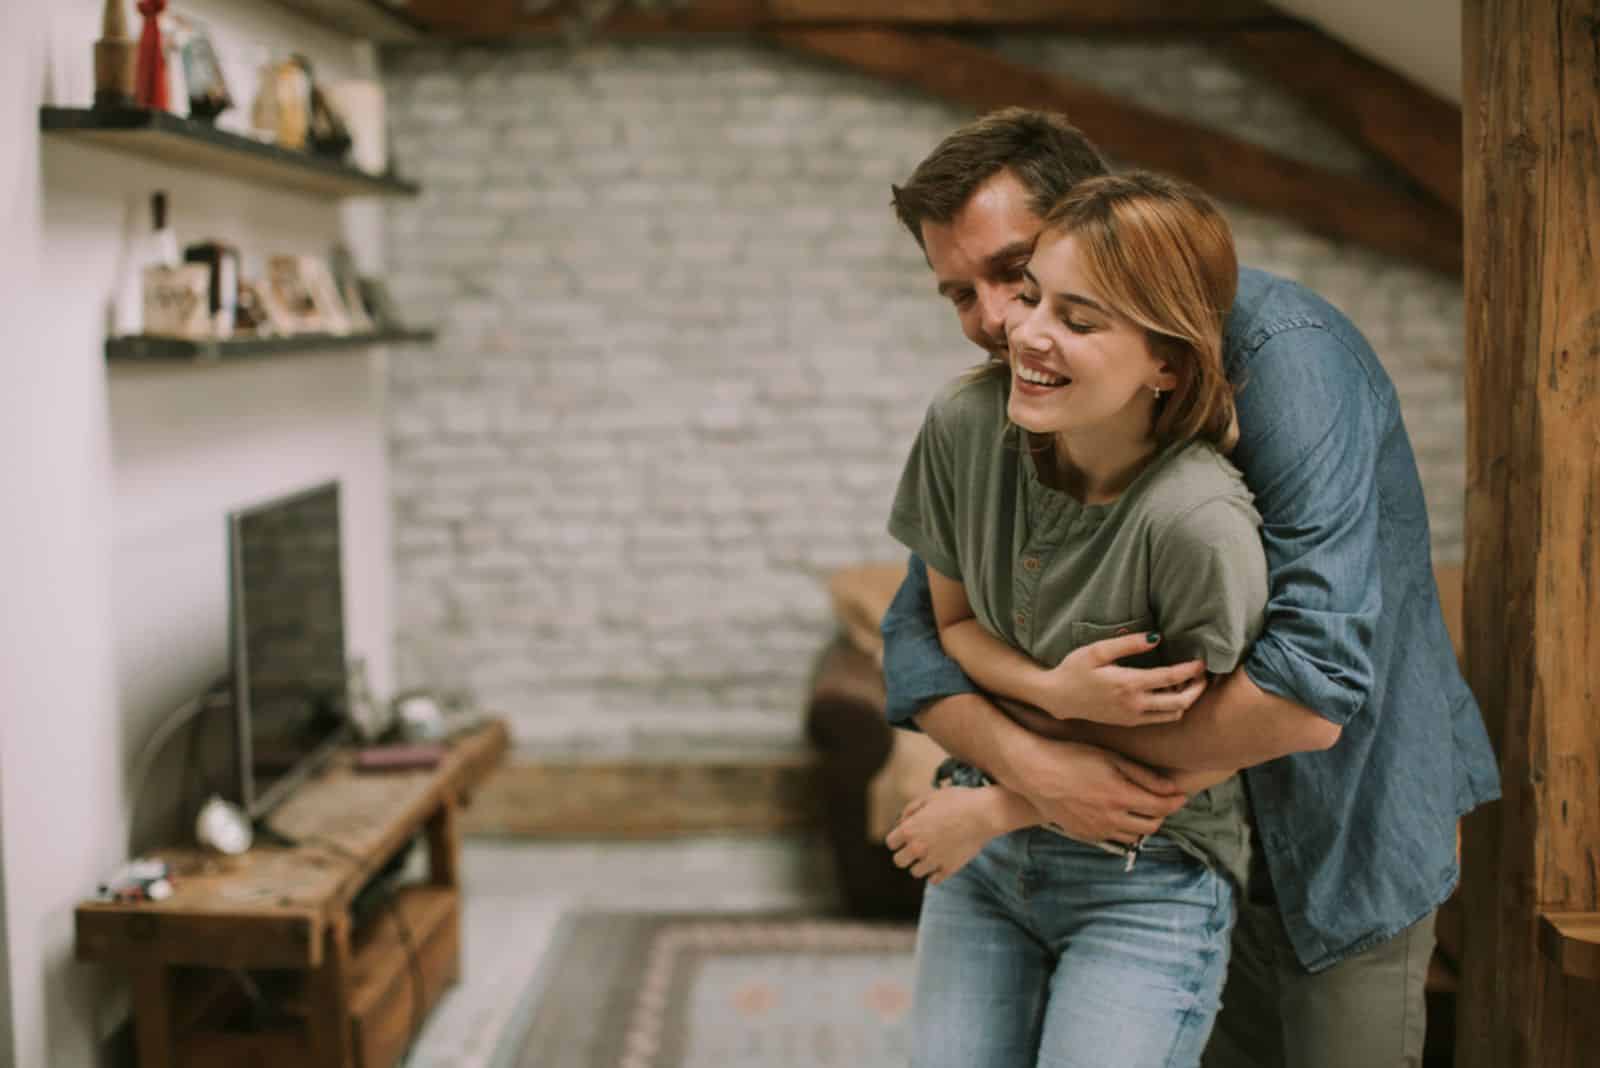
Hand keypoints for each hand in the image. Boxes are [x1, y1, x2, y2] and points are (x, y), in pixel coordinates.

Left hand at [885, 786, 1007, 886]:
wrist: (984, 813)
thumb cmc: (957, 800)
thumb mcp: (929, 797)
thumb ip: (911, 810)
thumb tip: (901, 823)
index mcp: (910, 829)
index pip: (891, 843)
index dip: (898, 838)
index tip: (906, 835)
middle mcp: (918, 848)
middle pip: (899, 861)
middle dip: (905, 854)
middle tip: (916, 847)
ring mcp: (933, 860)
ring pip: (915, 872)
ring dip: (920, 864)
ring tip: (931, 854)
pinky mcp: (949, 869)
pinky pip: (933, 880)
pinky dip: (935, 873)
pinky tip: (941, 862)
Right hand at [1012, 739, 1187, 845]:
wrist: (1034, 772)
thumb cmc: (1072, 756)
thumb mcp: (1110, 758)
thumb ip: (1143, 775)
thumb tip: (1172, 788)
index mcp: (1121, 796)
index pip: (1162, 808)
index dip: (1176, 802)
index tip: (1181, 795)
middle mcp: (1111, 819)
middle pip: (1151, 826)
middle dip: (1161, 813)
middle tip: (1160, 800)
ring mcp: (1097, 830)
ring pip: (1133, 835)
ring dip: (1142, 823)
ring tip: (1139, 807)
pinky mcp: (1084, 835)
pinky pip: (1113, 838)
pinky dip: (1122, 828)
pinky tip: (1116, 813)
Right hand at [1037, 632, 1207, 725]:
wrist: (1058, 697)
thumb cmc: (1075, 669)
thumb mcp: (1098, 650)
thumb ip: (1129, 644)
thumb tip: (1157, 638)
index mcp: (1128, 684)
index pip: (1170, 678)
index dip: (1190, 670)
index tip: (1202, 661)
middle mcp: (1135, 705)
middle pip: (1180, 703)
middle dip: (1197, 689)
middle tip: (1202, 675)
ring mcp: (1133, 717)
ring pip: (1173, 714)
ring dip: (1187, 700)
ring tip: (1187, 683)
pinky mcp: (1130, 723)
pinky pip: (1160, 719)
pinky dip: (1173, 708)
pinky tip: (1169, 692)